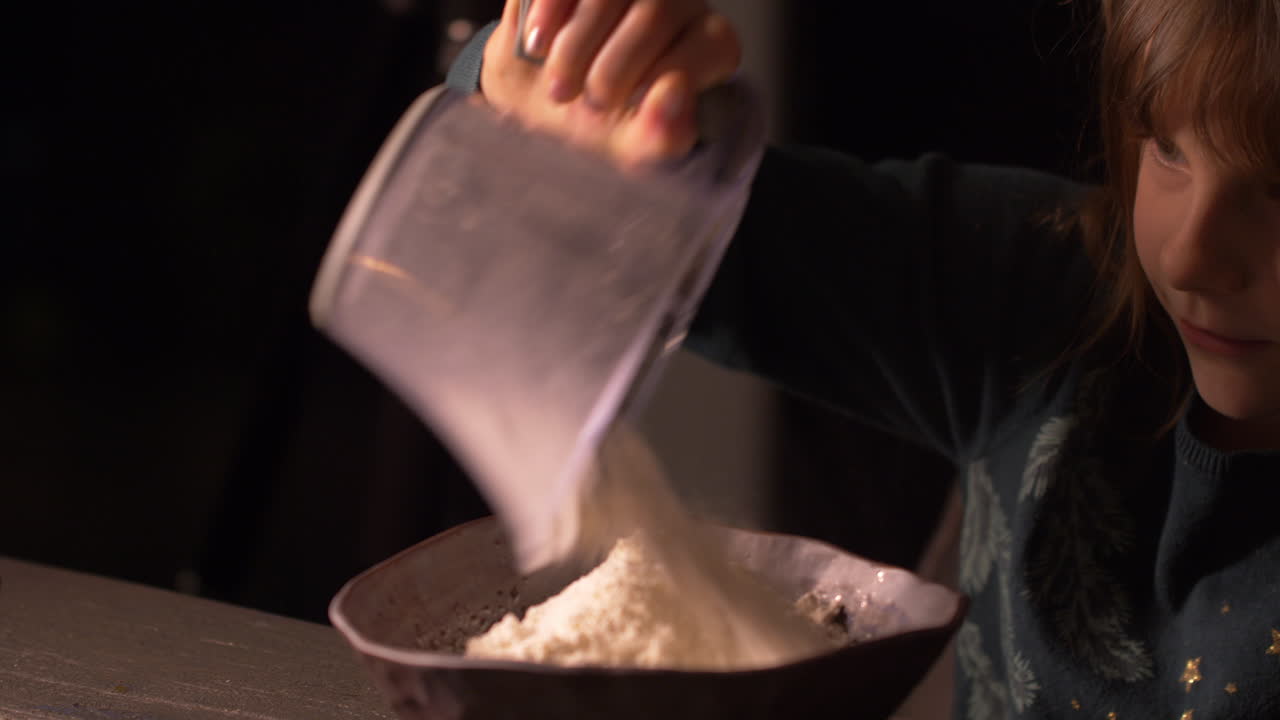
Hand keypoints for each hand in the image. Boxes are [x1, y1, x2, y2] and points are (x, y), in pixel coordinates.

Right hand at [479, 0, 740, 167]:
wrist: (537, 103)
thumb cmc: (598, 124)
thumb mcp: (630, 146)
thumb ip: (662, 133)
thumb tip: (674, 92)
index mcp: (706, 44)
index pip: (713, 43)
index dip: (671, 75)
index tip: (630, 108)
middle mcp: (675, 1)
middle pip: (656, 11)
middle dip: (612, 68)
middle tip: (588, 105)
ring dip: (576, 45)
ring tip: (557, 87)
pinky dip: (548, 12)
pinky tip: (536, 45)